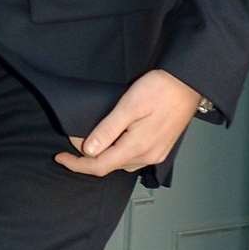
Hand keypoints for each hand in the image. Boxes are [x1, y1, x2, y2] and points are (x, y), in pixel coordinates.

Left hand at [54, 68, 202, 175]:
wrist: (188, 83)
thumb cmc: (160, 89)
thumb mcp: (128, 106)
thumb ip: (107, 130)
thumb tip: (88, 150)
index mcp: (137, 147)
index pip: (99, 166)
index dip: (77, 164)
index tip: (60, 157)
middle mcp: (148, 156)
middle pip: (110, 166)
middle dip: (88, 158)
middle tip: (74, 140)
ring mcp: (156, 154)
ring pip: (122, 163)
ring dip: (104, 156)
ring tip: (91, 141)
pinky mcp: (162, 148)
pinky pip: (134, 158)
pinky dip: (118, 153)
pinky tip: (114, 142)